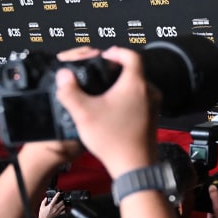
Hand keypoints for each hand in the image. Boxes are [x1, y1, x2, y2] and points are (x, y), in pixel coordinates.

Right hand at [38, 192, 65, 217]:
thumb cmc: (42, 214)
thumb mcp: (42, 206)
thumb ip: (44, 201)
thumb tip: (46, 198)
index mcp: (51, 206)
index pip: (55, 199)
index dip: (57, 195)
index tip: (59, 193)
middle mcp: (55, 208)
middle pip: (62, 202)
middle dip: (61, 200)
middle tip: (61, 199)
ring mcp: (57, 211)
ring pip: (63, 206)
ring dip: (63, 204)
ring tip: (62, 203)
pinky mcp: (58, 214)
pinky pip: (64, 212)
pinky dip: (64, 210)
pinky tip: (63, 208)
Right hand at [54, 46, 156, 178]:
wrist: (135, 166)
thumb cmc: (114, 141)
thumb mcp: (84, 113)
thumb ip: (69, 91)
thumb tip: (63, 75)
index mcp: (135, 84)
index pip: (131, 55)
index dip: (117, 51)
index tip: (105, 55)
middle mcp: (149, 92)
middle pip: (135, 70)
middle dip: (118, 68)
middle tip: (102, 70)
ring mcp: (154, 106)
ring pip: (139, 85)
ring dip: (123, 83)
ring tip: (106, 88)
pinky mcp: (153, 118)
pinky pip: (142, 99)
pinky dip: (129, 97)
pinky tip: (114, 106)